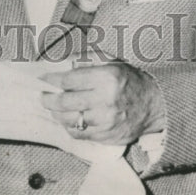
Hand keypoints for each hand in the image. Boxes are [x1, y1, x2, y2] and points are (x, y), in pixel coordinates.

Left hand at [41, 62, 161, 144]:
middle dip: (48, 99)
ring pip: (70, 120)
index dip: (52, 79)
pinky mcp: (107, 136)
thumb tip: (63, 61)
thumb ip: (87, 58)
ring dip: (56, 114)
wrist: (154, 105)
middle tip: (42, 96)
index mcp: (106, 77)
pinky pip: (80, 134)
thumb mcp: (112, 61)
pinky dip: (69, 127)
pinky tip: (66, 120)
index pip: (70, 79)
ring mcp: (106, 121)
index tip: (43, 78)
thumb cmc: (130, 80)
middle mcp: (105, 100)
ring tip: (52, 108)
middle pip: (65, 102)